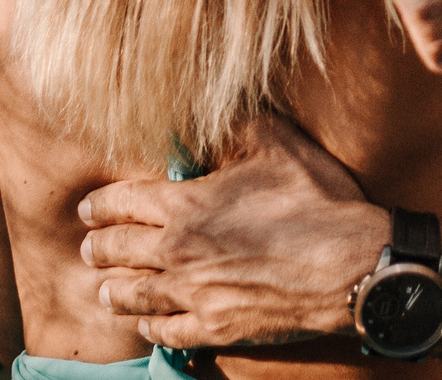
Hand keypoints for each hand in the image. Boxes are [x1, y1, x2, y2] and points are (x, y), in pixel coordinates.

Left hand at [79, 114, 387, 349]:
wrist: (351, 264)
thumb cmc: (316, 200)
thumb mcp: (276, 143)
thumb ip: (234, 125)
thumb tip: (212, 110)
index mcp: (187, 205)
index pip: (122, 202)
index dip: (99, 204)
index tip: (89, 208)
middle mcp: (179, 252)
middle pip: (117, 250)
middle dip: (98, 246)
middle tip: (90, 247)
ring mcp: (195, 294)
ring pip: (133, 295)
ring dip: (113, 289)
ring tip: (104, 288)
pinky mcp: (216, 327)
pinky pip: (166, 332)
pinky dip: (150, 327)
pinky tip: (147, 323)